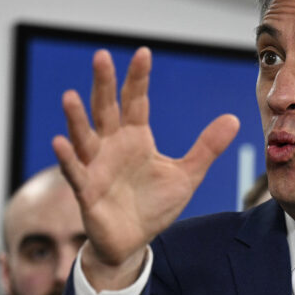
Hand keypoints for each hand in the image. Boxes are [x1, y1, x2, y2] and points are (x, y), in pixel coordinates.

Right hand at [53, 47, 239, 289]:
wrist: (134, 242)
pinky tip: (60, 143)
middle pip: (106, 109)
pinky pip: (75, 172)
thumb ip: (206, 147)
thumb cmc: (154, 206)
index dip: (138, 79)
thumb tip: (234, 119)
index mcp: (135, 137)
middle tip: (101, 56)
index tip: (143, 53)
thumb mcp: (187, 175)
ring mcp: (96, 166)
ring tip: (70, 96)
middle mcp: (111, 146)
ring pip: (84, 136)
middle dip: (103, 84)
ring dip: (76, 118)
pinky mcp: (87, 191)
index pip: (135, 101)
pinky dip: (68, 158)